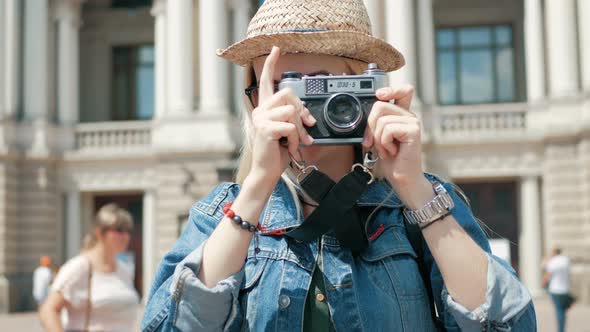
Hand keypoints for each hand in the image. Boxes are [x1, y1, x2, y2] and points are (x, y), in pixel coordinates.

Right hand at [248, 46, 315, 187]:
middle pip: (288, 93)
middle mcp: (260, 110)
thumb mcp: (287, 132)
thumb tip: (307, 115)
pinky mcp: (265, 129)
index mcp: (265, 109)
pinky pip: (290, 127)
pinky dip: (295, 140)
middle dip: (302, 111)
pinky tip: (289, 148)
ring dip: (299, 130)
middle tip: (305, 128)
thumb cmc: (277, 153)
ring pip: (291, 110)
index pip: (266, 81)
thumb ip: (294, 118)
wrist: (267, 172)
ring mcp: (261, 119)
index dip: (271, 64)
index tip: (276, 49)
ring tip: (294, 142)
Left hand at [362, 85, 430, 205]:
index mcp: (402, 115)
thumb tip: (365, 113)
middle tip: (374, 143)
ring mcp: (413, 122)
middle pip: (380, 106)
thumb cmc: (391, 160)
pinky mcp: (413, 131)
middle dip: (370, 126)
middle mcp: (409, 116)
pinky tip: (393, 152)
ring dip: (378, 139)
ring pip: (382, 120)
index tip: (379, 94)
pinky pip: (388, 129)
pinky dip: (384, 143)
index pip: (403, 91)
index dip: (390, 89)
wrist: (402, 179)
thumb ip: (375, 124)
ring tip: (387, 149)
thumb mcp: (378, 138)